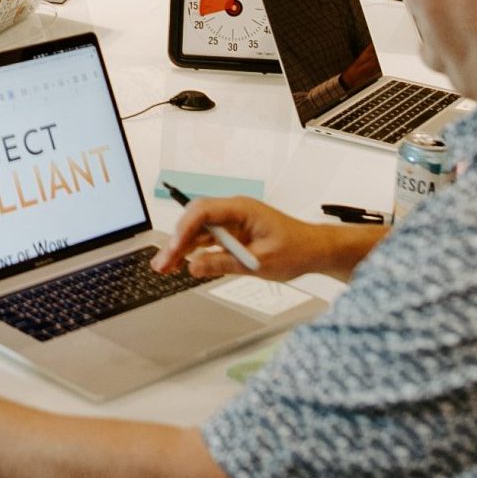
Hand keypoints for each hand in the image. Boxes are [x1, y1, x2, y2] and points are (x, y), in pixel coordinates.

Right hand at [152, 196, 326, 282]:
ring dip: (181, 248)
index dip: (184, 230)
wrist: (315, 250)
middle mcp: (234, 211)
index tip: (174, 250)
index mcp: (242, 209)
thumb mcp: (259, 262)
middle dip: (176, 241)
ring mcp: (233, 222)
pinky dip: (194, 251)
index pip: (203, 212)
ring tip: (164, 268)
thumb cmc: (296, 249)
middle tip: (161, 264)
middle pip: (194, 220)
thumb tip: (194, 267)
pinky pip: (208, 238)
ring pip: (198, 230)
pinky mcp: (233, 233)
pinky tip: (183, 263)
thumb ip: (224, 264)